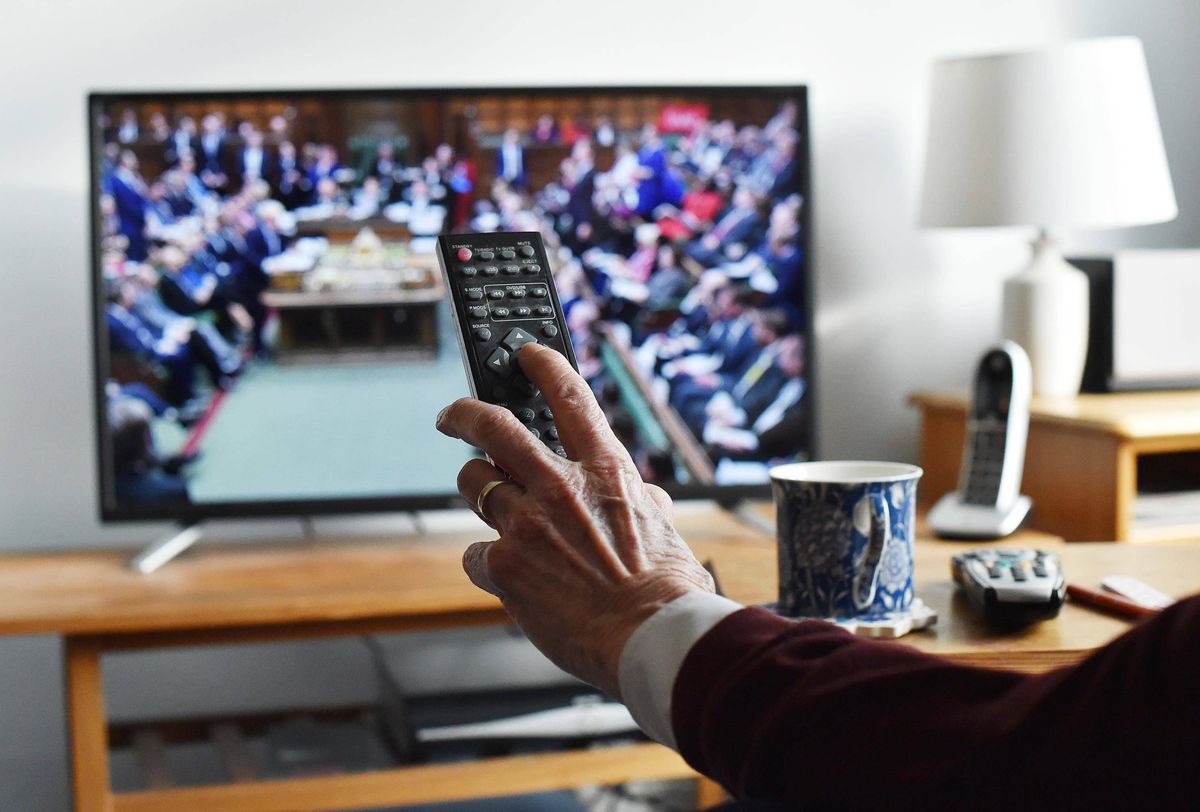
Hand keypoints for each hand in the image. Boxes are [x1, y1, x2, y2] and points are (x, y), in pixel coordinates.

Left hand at [436, 343, 714, 697]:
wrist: (651, 637)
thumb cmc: (667, 589)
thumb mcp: (663, 526)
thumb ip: (639, 499)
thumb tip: (638, 493)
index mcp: (606, 471)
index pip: (569, 397)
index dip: (543, 365)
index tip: (527, 352)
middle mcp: (560, 486)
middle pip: (492, 426)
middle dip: (463, 412)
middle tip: (452, 415)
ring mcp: (527, 524)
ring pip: (473, 483)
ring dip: (477, 491)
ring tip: (491, 508)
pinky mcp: (504, 566)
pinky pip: (475, 553)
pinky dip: (487, 563)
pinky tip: (509, 578)